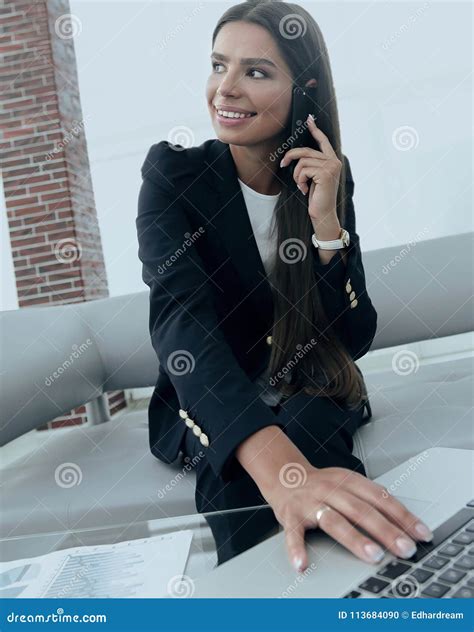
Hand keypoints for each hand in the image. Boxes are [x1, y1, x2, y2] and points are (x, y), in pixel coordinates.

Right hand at [262, 464, 433, 572]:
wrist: (284, 475)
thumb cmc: (321, 485)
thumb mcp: (348, 484)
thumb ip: (371, 499)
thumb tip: (405, 523)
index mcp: (348, 481)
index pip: (380, 498)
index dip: (402, 515)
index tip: (421, 534)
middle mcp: (330, 489)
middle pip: (361, 510)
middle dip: (385, 530)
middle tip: (405, 548)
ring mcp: (310, 503)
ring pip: (333, 520)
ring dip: (354, 538)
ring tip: (372, 555)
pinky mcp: (290, 516)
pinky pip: (293, 534)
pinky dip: (296, 549)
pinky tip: (303, 564)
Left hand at [279, 114, 341, 221]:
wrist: (323, 214)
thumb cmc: (317, 197)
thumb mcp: (313, 177)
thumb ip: (311, 164)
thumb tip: (298, 154)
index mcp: (332, 160)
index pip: (323, 141)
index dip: (315, 130)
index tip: (309, 119)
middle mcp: (334, 161)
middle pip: (306, 151)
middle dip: (291, 157)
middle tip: (283, 164)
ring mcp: (331, 166)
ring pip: (303, 161)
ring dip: (297, 175)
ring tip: (301, 185)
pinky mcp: (325, 173)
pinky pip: (303, 170)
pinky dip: (300, 180)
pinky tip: (304, 189)